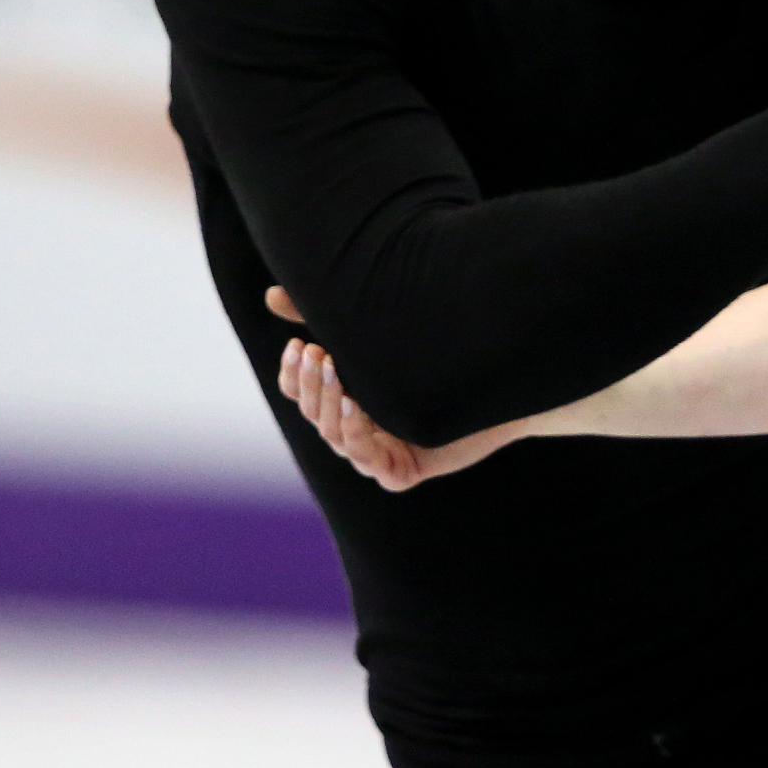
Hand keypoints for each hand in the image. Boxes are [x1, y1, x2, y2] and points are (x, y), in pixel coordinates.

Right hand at [267, 287, 522, 488]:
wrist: (497, 381)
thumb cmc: (435, 355)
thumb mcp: (377, 332)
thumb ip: (329, 316)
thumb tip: (270, 295)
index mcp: (345, 402)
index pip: (301, 394)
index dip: (293, 373)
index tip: (297, 342)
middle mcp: (357, 431)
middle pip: (314, 413)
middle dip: (310, 381)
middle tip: (315, 349)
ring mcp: (377, 455)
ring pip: (335, 435)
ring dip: (328, 401)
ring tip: (331, 365)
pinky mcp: (402, 472)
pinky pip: (369, 461)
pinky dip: (356, 434)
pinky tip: (356, 406)